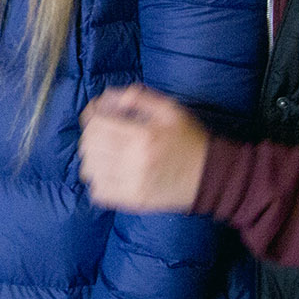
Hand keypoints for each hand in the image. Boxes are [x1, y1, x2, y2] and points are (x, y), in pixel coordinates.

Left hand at [78, 84, 208, 212]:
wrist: (209, 175)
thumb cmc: (188, 139)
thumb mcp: (169, 109)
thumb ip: (139, 98)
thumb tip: (108, 96)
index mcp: (143, 135)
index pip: (97, 125)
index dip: (92, 118)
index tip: (100, 117)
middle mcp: (135, 161)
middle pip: (90, 147)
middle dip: (90, 137)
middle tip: (101, 134)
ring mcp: (133, 184)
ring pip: (90, 170)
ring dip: (91, 159)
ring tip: (103, 154)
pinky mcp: (134, 201)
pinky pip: (99, 193)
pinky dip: (97, 182)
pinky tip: (109, 174)